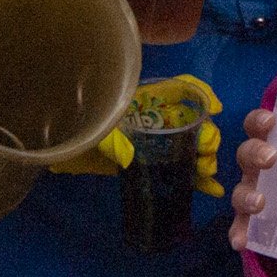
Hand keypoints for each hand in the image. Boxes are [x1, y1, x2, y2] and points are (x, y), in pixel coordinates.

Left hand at [58, 75, 225, 193]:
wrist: (63, 150)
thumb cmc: (79, 129)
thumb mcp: (95, 131)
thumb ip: (109, 141)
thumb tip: (128, 156)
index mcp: (145, 98)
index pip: (181, 87)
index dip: (201, 93)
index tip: (213, 110)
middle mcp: (158, 116)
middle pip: (193, 119)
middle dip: (206, 133)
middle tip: (206, 152)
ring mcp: (159, 140)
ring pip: (192, 144)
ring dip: (204, 157)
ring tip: (208, 172)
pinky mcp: (156, 163)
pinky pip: (181, 168)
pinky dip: (197, 178)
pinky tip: (213, 189)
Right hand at [226, 106, 276, 254]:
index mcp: (276, 144)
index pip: (259, 125)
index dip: (259, 119)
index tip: (270, 120)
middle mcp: (257, 167)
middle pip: (245, 153)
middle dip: (255, 153)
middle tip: (272, 158)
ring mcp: (250, 193)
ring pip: (239, 189)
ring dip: (246, 194)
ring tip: (260, 203)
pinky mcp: (249, 221)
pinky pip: (239, 225)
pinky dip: (238, 232)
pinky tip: (241, 242)